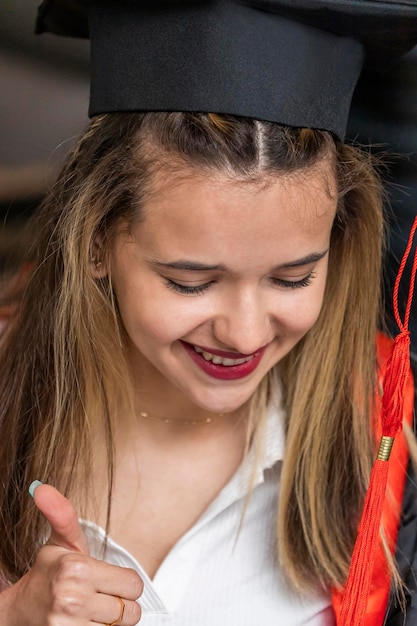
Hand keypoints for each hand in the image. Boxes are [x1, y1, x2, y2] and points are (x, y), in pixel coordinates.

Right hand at [2, 483, 142, 625]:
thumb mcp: (61, 543)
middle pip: (131, 610)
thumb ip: (62, 514)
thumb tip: (41, 487)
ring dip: (109, 623)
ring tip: (91, 612)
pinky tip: (85, 624)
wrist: (20, 612)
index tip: (105, 581)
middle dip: (120, 604)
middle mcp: (72, 599)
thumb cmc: (49, 575)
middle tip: (99, 597)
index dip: (124, 583)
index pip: (134, 584)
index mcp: (76, 569)